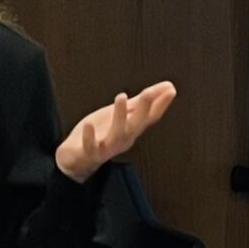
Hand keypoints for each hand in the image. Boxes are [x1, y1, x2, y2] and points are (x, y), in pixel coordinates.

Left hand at [57, 81, 176, 182]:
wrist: (77, 160)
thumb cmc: (102, 134)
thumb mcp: (122, 115)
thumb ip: (141, 102)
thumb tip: (167, 87)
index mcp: (132, 129)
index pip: (150, 117)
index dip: (161, 105)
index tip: (171, 89)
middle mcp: (123, 139)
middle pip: (137, 125)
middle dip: (143, 108)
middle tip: (149, 92)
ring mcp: (107, 147)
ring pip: (117, 134)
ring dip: (120, 116)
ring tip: (121, 96)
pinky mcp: (89, 153)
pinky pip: (91, 147)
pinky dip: (90, 138)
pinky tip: (89, 124)